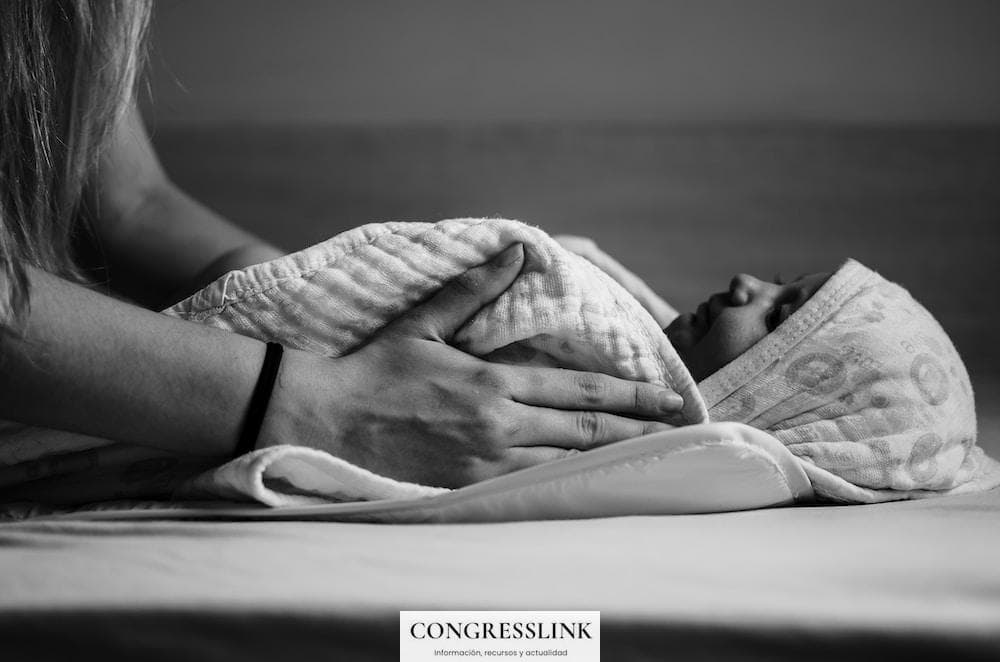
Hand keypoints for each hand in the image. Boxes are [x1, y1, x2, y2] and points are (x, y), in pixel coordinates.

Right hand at [262, 243, 681, 487]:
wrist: (325, 424)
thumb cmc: (373, 371)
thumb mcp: (423, 323)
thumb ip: (474, 290)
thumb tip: (516, 251)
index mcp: (493, 385)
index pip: (579, 393)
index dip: (630, 397)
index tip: (667, 397)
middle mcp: (499, 428)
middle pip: (585, 433)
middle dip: (637, 431)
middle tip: (678, 431)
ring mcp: (485, 466)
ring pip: (565, 466)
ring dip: (610, 461)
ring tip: (648, 457)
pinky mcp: (467, 491)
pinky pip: (532, 490)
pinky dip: (568, 484)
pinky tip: (590, 484)